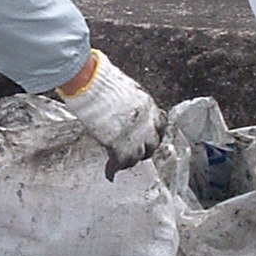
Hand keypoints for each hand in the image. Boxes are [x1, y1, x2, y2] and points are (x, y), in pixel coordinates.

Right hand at [56, 51, 163, 174]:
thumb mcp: (126, 88)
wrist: (93, 85)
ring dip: (129, 162)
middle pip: (152, 145)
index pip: (161, 125)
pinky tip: (109, 175)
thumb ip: (129, 99)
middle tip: (136, 154)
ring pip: (137, 158)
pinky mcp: (119, 147)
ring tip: (121, 164)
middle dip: (145, 150)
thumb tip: (122, 99)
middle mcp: (146, 124)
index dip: (156, 133)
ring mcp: (134, 138)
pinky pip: (118, 164)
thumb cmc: (104, 81)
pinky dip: (112, 171)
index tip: (150, 137)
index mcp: (149, 108)